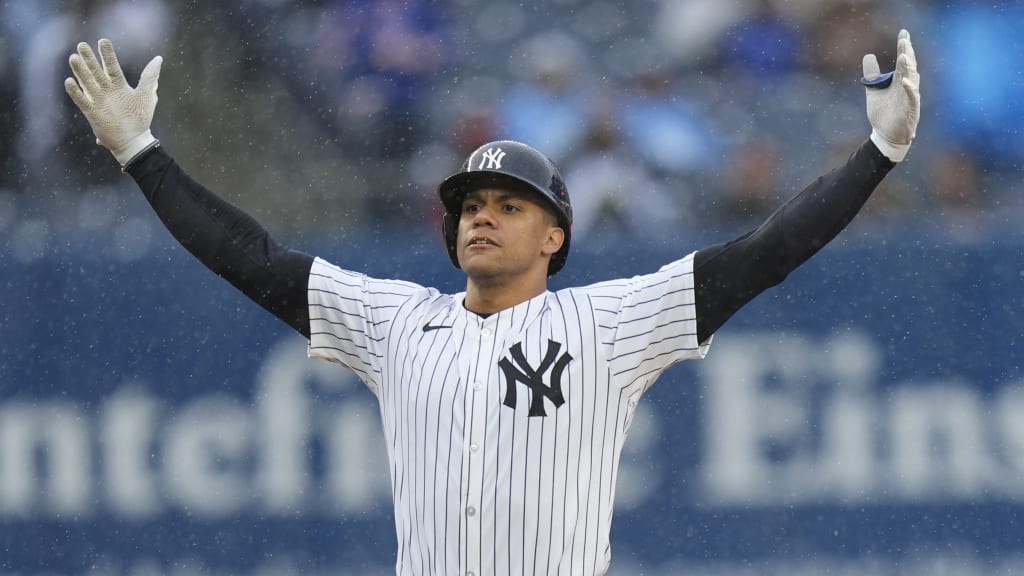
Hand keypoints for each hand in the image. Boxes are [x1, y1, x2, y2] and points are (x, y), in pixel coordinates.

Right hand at [64, 39, 162, 166]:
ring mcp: (98, 100)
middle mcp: (106, 91)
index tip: (103, 40)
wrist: (134, 140)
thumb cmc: (141, 118)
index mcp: (119, 86)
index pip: (111, 66)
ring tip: (73, 58)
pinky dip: (75, 91)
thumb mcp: (146, 96)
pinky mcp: (92, 112)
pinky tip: (69, 81)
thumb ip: (150, 77)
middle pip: (96, 71)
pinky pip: (81, 100)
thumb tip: (158, 58)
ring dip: (80, 71)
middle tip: (81, 45)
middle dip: (89, 59)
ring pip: (87, 82)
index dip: (107, 54)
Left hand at [862, 29, 920, 161]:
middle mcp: (907, 87)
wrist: (885, 136)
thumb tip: (868, 55)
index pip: (903, 61)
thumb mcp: (874, 91)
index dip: (904, 47)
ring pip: (912, 79)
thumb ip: (872, 75)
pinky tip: (904, 80)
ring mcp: (910, 98)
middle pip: (909, 67)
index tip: (903, 33)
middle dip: (907, 52)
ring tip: (904, 55)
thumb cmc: (882, 114)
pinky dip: (909, 89)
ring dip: (908, 68)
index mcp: (899, 81)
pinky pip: (912, 98)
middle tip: (904, 39)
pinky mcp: (910, 110)